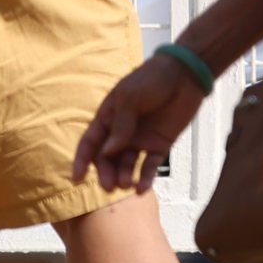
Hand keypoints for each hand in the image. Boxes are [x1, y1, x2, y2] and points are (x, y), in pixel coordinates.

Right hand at [72, 54, 207, 194]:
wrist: (185, 74)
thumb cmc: (151, 80)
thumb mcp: (130, 97)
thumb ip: (120, 125)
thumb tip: (107, 152)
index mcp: (109, 117)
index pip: (91, 142)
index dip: (82, 160)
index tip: (77, 178)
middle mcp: (122, 132)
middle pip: (107, 158)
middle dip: (106, 173)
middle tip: (109, 186)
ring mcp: (140, 140)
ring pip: (126, 165)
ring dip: (123, 176)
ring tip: (126, 184)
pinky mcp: (159, 146)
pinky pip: (149, 166)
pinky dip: (145, 178)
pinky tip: (142, 188)